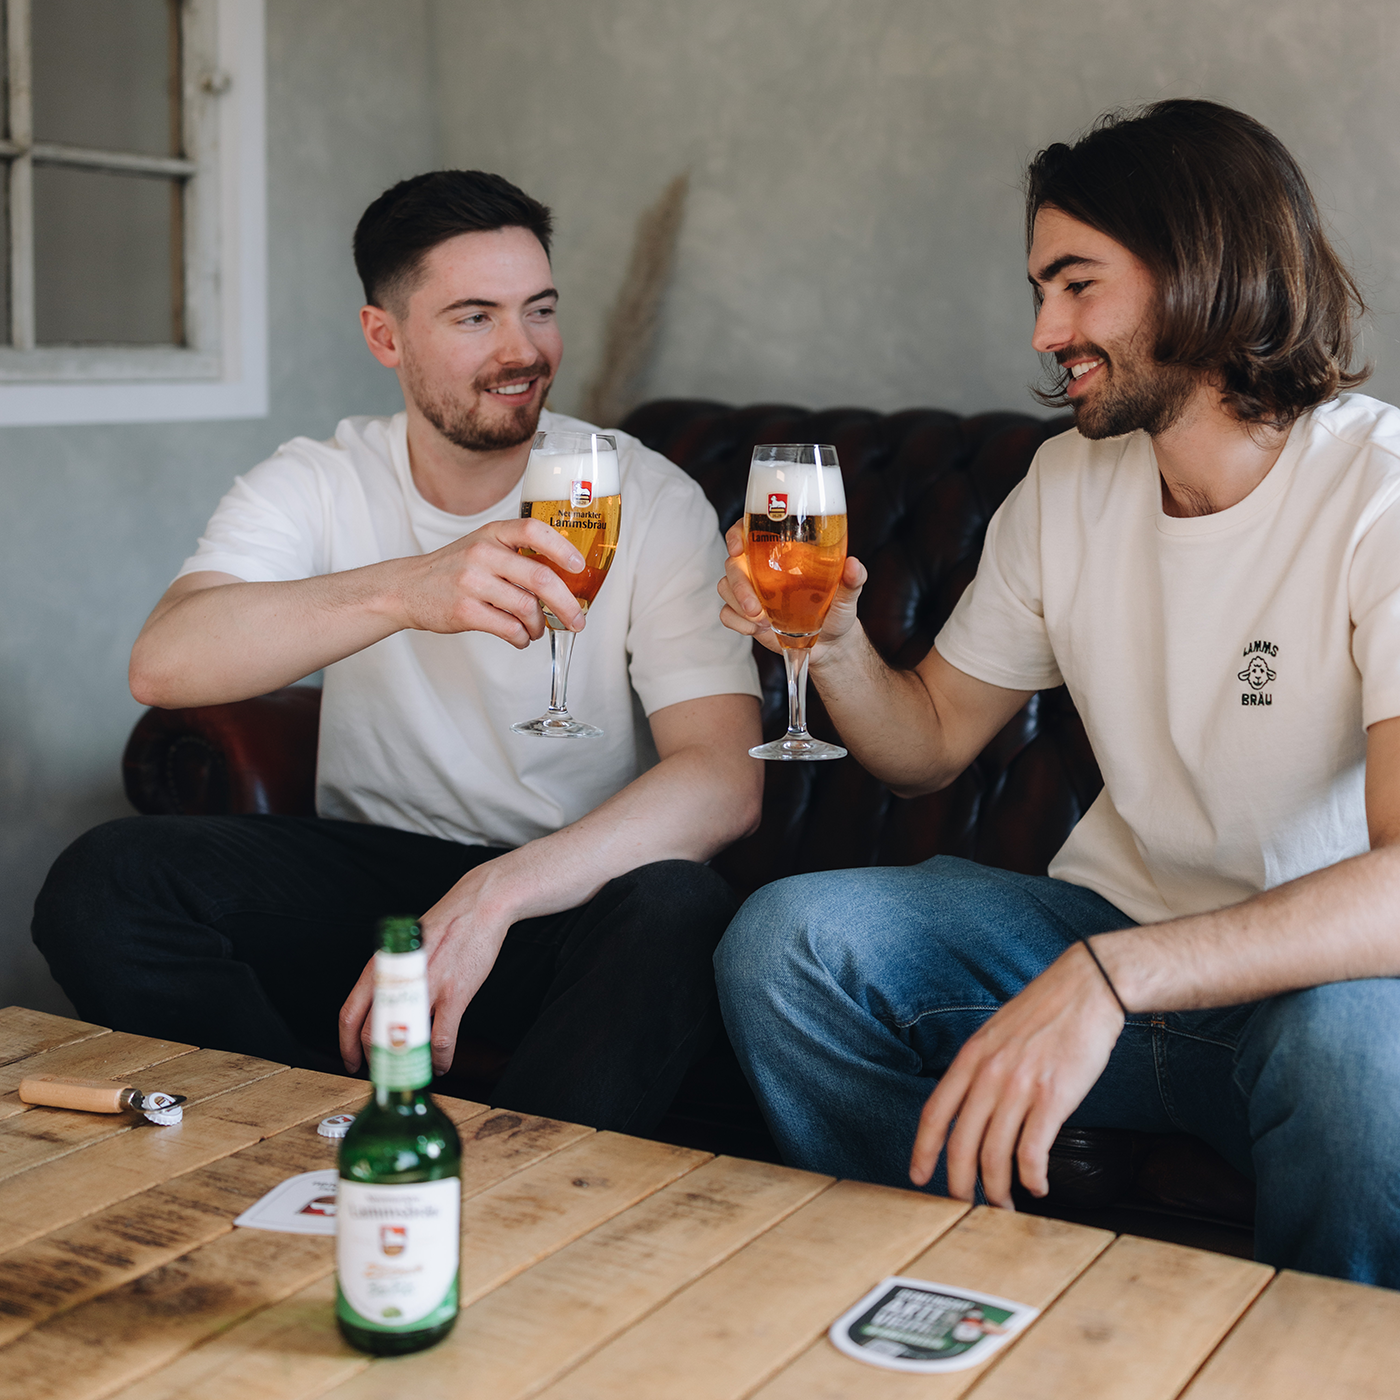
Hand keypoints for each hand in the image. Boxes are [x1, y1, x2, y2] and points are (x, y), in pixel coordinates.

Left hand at [338, 867, 512, 1075]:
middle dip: (378, 1061)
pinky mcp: (454, 994)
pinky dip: (440, 1059)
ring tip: (415, 1071)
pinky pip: (440, 1040)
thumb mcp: (407, 947)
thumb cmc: (446, 926)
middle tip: (388, 1071)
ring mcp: (426, 987)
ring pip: (404, 1041)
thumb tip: (387, 1005)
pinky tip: (442, 1063)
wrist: (480, 905)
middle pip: (372, 1034)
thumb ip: (394, 974)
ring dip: (408, 1064)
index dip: (346, 1045)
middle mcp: (398, 979)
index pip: (350, 1013)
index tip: (353, 1062)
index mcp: (382, 966)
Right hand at [394, 517, 587, 646]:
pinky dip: (522, 638)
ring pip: (526, 608)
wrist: (406, 588)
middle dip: (566, 604)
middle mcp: (482, 554)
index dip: (562, 548)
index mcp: (492, 534)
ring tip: (537, 630)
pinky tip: (520, 637)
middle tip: (577, 620)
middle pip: (540, 577)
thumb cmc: (453, 569)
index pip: (534, 531)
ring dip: (540, 626)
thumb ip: (516, 555)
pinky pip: (508, 629)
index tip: (579, 566)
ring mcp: (471, 582)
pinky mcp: (464, 611)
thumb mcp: (482, 547)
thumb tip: (564, 581)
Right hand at [717, 521, 867, 656]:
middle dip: (738, 585)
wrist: (829, 643)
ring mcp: (750, 591)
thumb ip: (852, 580)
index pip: (749, 531)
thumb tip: (854, 565)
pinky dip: (737, 623)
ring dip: (738, 606)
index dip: (736, 534)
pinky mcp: (744, 615)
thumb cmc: (836, 609)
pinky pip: (726, 614)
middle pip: (733, 563)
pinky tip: (758, 630)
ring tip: (763, 623)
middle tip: (755, 607)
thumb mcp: (847, 594)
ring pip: (725, 587)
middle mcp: (760, 567)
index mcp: (781, 552)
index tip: (737, 547)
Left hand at [908, 942, 1125, 1206]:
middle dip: (958, 1183)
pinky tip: (1037, 1186)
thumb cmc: (1045, 1011)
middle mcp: (989, 1074)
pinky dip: (1032, 1178)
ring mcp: (1020, 1086)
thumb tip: (970, 1103)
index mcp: (971, 1057)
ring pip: (995, 1154)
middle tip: (962, 1205)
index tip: (919, 1176)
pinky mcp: (1053, 1097)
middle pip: (961, 1144)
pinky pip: (1033, 1152)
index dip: (923, 1151)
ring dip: (997, 1189)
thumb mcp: (996, 1033)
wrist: (1087, 988)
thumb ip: (980, 1066)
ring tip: (1003, 1204)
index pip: (934, 1114)